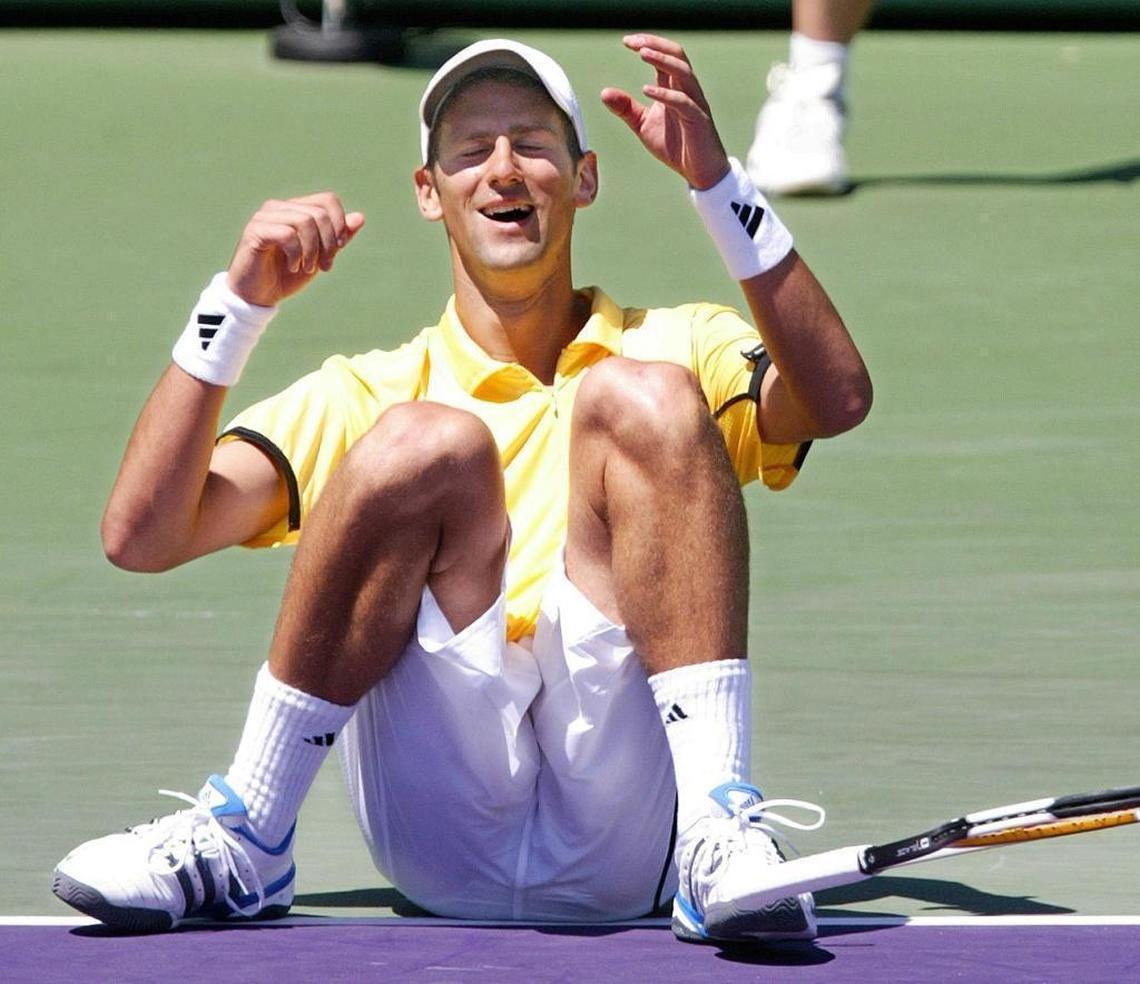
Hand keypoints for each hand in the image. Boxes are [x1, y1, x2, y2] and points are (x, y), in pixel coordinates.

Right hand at [226, 192, 364, 306]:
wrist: (258, 296)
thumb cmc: (286, 276)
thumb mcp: (320, 258)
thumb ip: (338, 239)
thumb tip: (360, 217)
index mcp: (296, 209)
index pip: (328, 200)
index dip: (340, 224)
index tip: (338, 249)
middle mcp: (279, 207)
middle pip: (320, 213)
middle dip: (329, 243)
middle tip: (324, 267)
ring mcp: (265, 216)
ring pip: (305, 221)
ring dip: (313, 251)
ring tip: (307, 269)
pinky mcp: (255, 231)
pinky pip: (287, 234)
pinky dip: (296, 254)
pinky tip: (293, 267)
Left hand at [600, 34, 730, 190]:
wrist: (699, 172)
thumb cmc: (675, 146)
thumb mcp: (643, 125)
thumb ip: (626, 108)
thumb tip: (604, 92)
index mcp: (675, 88)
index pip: (664, 56)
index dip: (647, 44)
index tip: (626, 41)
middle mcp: (687, 90)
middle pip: (677, 55)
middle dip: (656, 44)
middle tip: (633, 42)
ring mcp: (695, 104)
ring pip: (683, 72)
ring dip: (663, 60)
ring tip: (642, 54)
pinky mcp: (698, 120)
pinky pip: (683, 102)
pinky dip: (665, 94)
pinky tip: (646, 90)